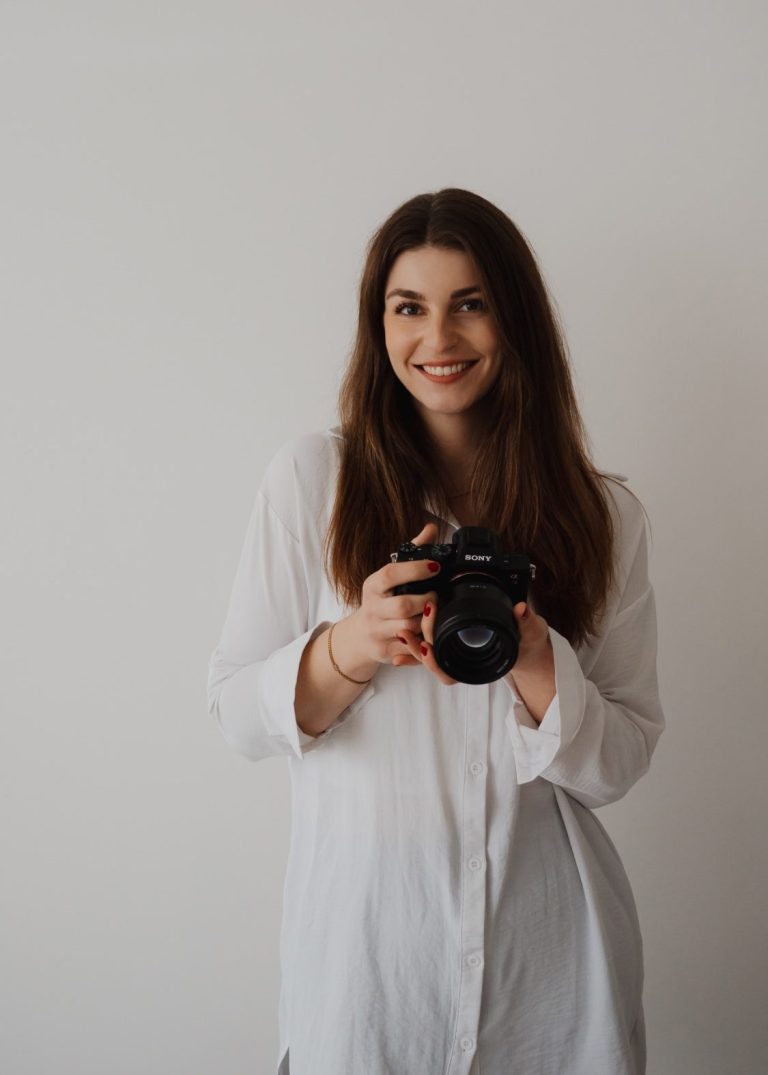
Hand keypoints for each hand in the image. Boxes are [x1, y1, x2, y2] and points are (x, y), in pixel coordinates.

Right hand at [350, 522, 441, 668]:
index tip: (435, 566)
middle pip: (403, 606)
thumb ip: (413, 552)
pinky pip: (411, 650)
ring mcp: (377, 632)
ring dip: (428, 622)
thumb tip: (432, 528)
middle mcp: (372, 609)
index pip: (391, 574)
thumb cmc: (381, 600)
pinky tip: (431, 634)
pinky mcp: (385, 652)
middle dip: (426, 601)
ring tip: (436, 614)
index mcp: (372, 586)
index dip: (415, 569)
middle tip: (437, 596)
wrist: (360, 636)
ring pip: (409, 629)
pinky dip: (425, 643)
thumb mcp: (390, 576)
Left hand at [399, 588, 554, 699]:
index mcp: (481, 665)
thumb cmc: (529, 641)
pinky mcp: (453, 645)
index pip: (452, 673)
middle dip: (417, 649)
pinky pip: (431, 648)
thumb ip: (527, 623)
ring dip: (412, 646)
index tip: (426, 645)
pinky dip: (413, 648)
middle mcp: (465, 664)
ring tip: (400, 632)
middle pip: (434, 663)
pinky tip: (397, 643)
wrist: (528, 644)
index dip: (435, 663)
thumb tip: (521, 609)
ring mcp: (457, 655)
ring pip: (429, 656)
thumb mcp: (532, 632)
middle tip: (407, 631)